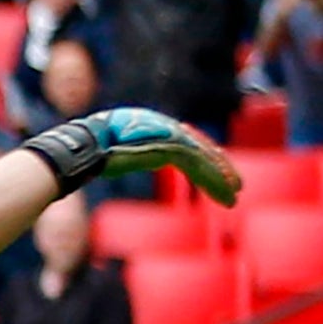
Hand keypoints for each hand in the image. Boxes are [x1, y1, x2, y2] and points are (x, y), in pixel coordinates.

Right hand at [72, 108, 241, 205]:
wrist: (87, 148)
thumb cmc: (93, 153)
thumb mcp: (119, 154)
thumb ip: (136, 155)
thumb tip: (143, 162)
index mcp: (155, 126)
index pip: (186, 143)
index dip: (204, 160)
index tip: (214, 177)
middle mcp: (166, 126)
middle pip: (200, 148)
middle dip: (219, 168)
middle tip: (235, 187)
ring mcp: (169, 134)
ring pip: (203, 158)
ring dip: (220, 178)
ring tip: (233, 197)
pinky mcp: (169, 145)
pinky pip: (197, 164)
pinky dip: (212, 179)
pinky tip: (223, 193)